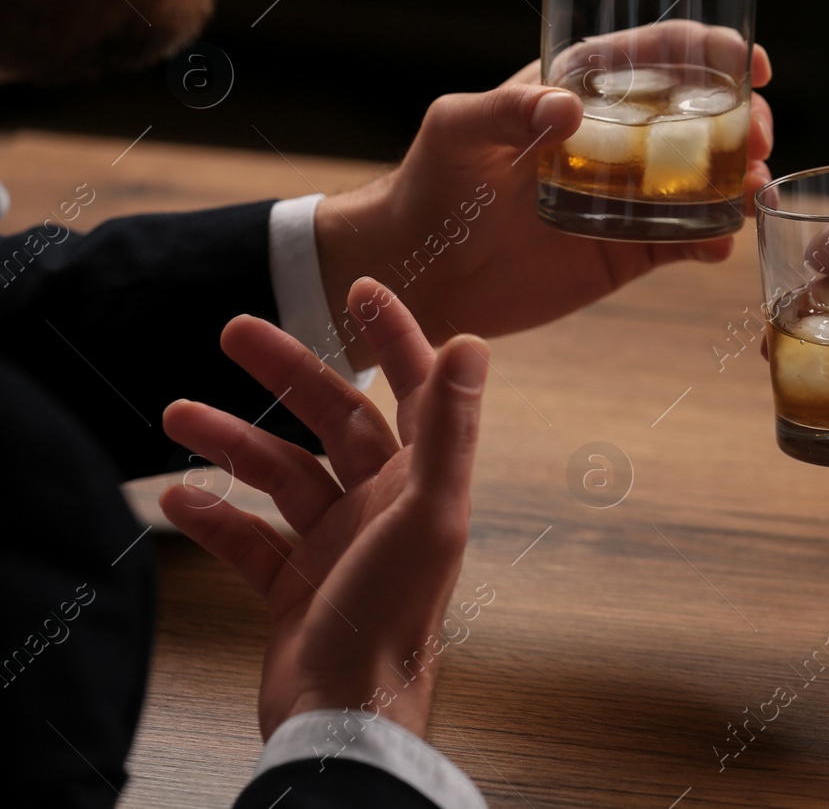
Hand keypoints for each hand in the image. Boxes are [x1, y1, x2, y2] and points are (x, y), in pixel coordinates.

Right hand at [160, 277, 486, 739]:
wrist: (346, 716)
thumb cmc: (395, 613)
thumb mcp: (429, 510)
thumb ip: (451, 428)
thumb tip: (475, 343)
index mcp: (423, 482)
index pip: (414, 389)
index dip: (395, 336)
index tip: (361, 289)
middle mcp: (384, 506)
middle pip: (333, 420)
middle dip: (286, 374)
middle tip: (233, 331)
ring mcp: (338, 546)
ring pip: (282, 475)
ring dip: (233, 442)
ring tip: (176, 414)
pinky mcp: (296, 588)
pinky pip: (250, 540)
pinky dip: (216, 517)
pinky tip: (179, 497)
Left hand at [317, 22, 775, 368]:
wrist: (423, 269)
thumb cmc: (432, 181)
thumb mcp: (458, 129)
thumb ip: (507, 111)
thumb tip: (569, 107)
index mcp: (584, 89)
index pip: (660, 55)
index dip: (713, 51)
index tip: (750, 63)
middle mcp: (618, 137)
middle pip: (701, 115)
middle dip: (743, 120)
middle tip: (757, 138)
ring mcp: (630, 196)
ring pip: (707, 179)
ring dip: (742, 179)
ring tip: (751, 191)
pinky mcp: (631, 250)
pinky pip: (688, 241)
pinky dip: (715, 240)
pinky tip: (722, 243)